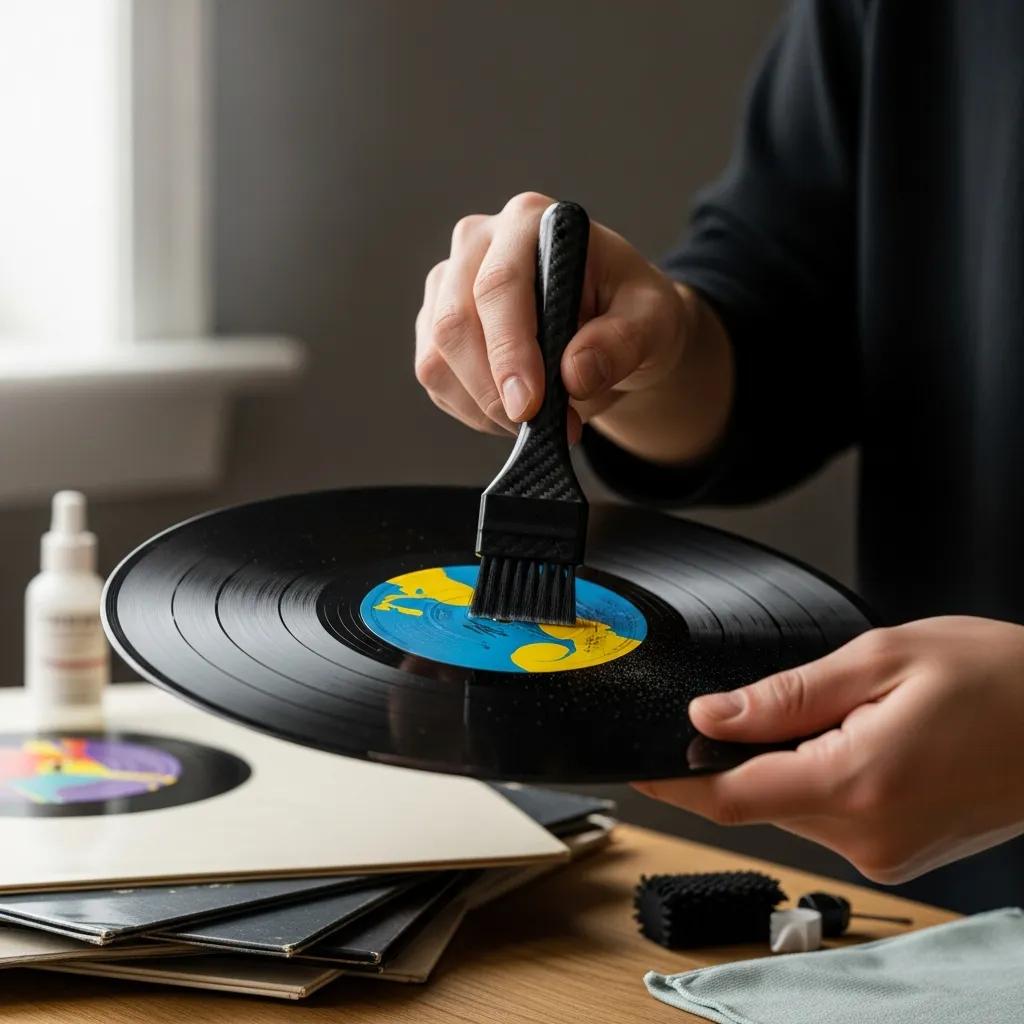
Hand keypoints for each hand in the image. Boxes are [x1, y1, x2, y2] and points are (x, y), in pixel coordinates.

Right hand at [414, 191, 692, 443]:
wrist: (614, 331)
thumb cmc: (632, 312)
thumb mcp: (654, 321)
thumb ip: (623, 342)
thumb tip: (575, 374)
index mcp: (530, 222)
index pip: (500, 286)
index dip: (509, 351)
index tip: (529, 405)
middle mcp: (478, 243)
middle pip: (455, 324)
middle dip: (494, 391)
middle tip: (543, 429)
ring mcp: (449, 284)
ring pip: (436, 357)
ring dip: (484, 406)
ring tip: (539, 421)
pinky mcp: (434, 325)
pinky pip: (436, 379)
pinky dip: (473, 410)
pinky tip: (514, 412)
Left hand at [634, 617, 1023, 882]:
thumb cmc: (997, 681)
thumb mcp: (879, 659)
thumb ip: (784, 695)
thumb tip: (710, 717)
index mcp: (855, 783)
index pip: (729, 797)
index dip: (671, 784)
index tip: (635, 768)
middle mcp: (866, 835)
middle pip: (757, 798)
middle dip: (745, 752)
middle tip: (787, 700)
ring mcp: (885, 853)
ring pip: (791, 805)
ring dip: (791, 761)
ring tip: (853, 713)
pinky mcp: (898, 854)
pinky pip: (828, 815)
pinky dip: (822, 778)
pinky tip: (864, 740)